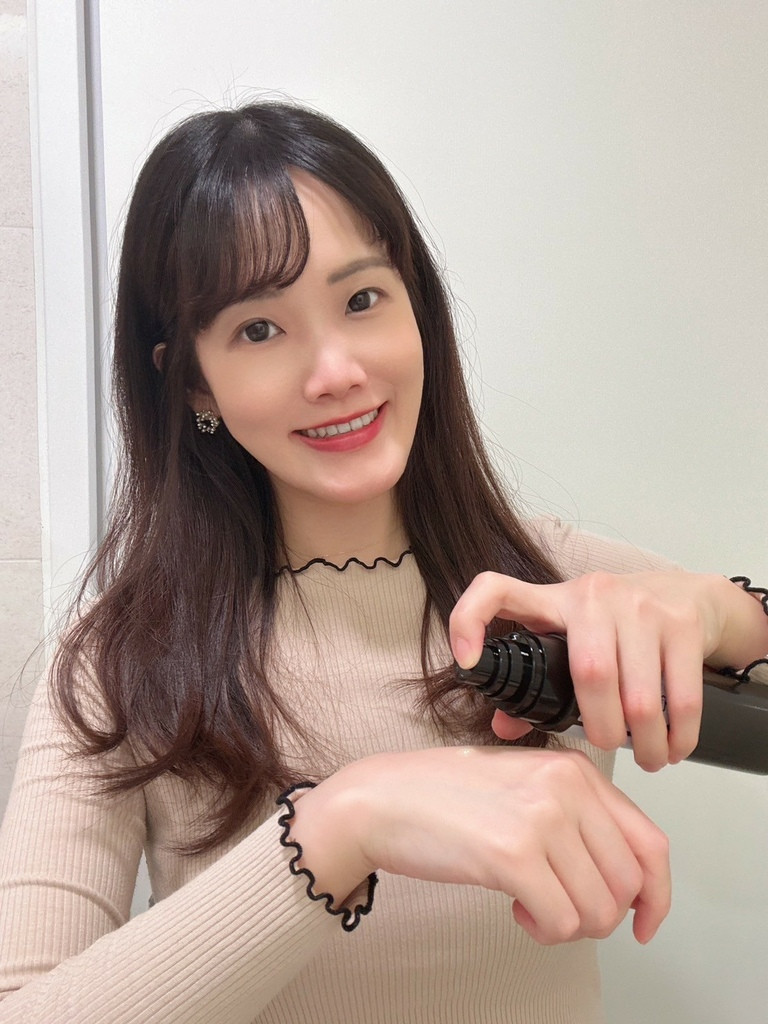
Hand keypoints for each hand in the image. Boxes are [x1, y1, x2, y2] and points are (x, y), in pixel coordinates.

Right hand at [289, 745, 670, 944]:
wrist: (383, 799)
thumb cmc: (445, 795)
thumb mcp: (526, 787)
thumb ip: (578, 818)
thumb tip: (626, 880)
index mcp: (575, 769)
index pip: (650, 843)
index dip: (656, 895)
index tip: (644, 921)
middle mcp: (566, 787)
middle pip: (628, 886)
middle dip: (598, 915)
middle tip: (558, 908)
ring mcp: (542, 818)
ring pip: (598, 911)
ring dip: (567, 924)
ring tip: (530, 904)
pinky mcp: (513, 854)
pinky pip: (562, 923)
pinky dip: (543, 931)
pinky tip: (515, 909)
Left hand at [449, 569, 767, 770]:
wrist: (686, 595)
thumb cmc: (617, 626)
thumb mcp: (570, 639)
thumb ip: (534, 682)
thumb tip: (503, 726)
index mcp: (550, 600)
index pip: (495, 590)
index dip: (469, 619)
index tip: (466, 660)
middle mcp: (592, 596)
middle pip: (590, 673)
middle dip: (601, 727)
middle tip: (606, 746)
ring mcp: (640, 605)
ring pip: (638, 695)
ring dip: (644, 741)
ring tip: (648, 757)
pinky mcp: (681, 622)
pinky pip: (681, 695)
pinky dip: (678, 734)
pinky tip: (674, 748)